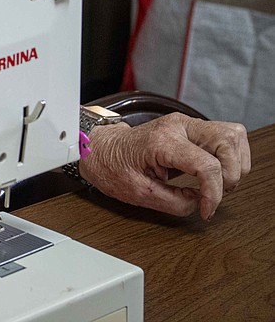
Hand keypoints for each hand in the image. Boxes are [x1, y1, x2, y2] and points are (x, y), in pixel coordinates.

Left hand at [78, 113, 250, 219]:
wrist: (100, 148)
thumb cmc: (113, 167)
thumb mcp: (138, 193)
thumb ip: (174, 202)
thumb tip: (201, 202)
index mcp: (162, 141)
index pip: (207, 165)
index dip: (214, 194)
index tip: (206, 210)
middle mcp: (178, 125)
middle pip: (228, 141)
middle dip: (230, 174)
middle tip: (215, 193)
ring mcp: (186, 123)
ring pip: (232, 135)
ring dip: (234, 163)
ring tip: (217, 182)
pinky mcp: (191, 128)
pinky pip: (226, 136)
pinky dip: (230, 156)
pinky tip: (216, 172)